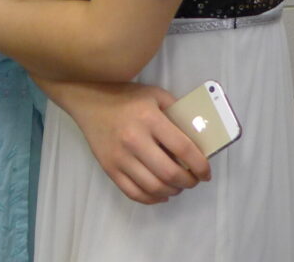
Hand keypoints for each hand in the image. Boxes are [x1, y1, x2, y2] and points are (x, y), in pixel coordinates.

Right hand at [53, 81, 210, 204]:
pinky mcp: (109, 168)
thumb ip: (176, 112)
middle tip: (193, 180)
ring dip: (172, 191)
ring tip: (178, 186)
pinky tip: (160, 193)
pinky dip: (152, 199)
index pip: (183, 148)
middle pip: (170, 173)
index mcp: (149, 118)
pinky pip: (134, 193)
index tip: (206, 172)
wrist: (87, 100)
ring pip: (154, 187)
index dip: (200, 165)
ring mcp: (120, 156)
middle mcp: (134, 139)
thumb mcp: (154, 95)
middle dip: (189, 182)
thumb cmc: (124, 96)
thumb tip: (198, 136)